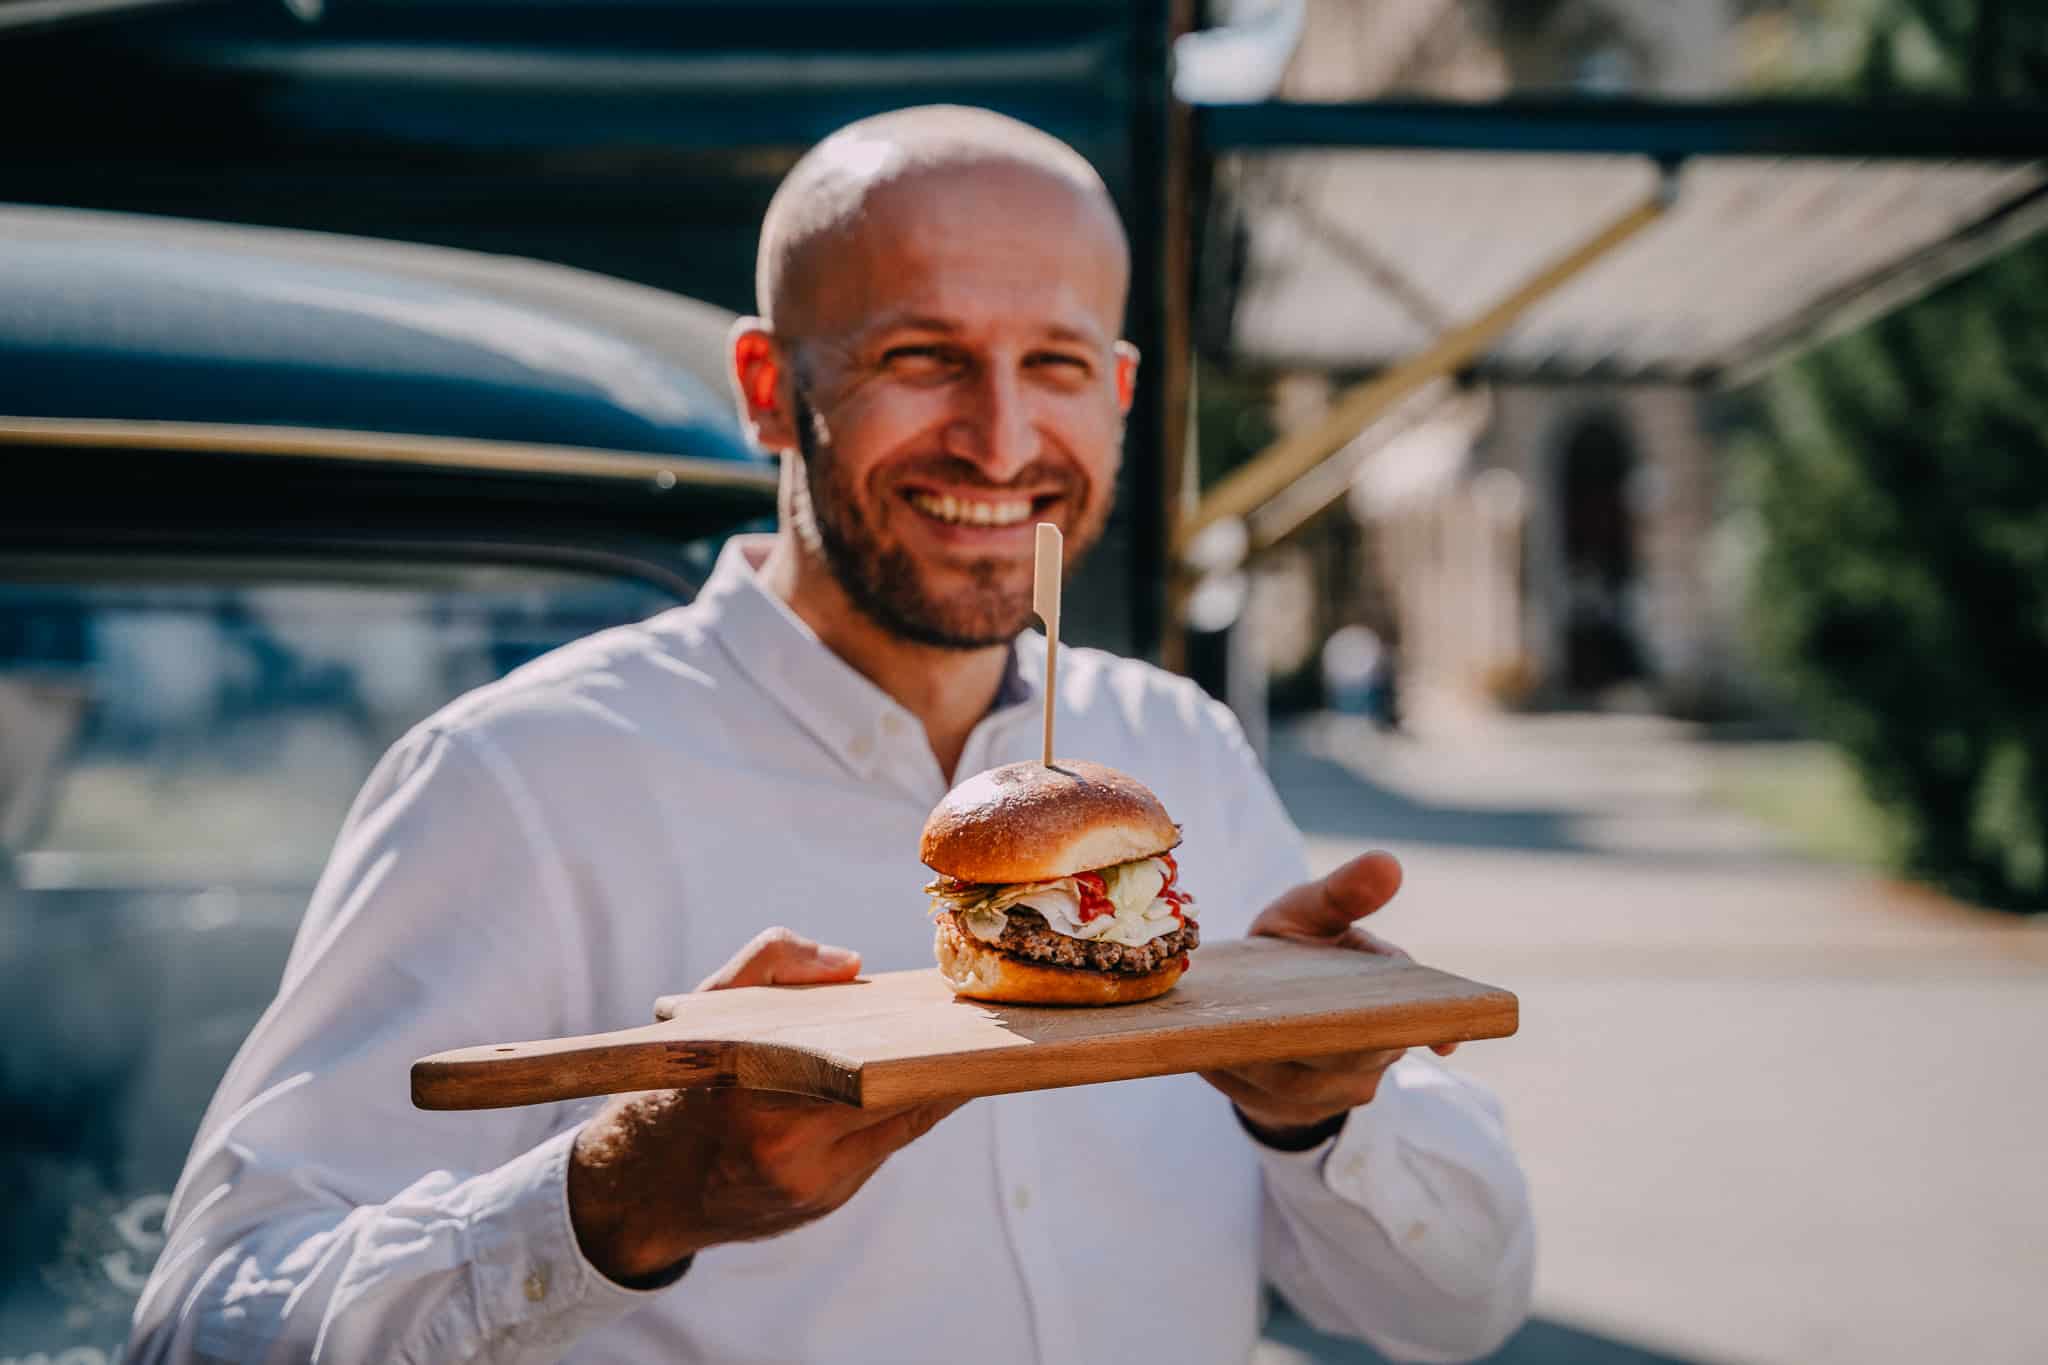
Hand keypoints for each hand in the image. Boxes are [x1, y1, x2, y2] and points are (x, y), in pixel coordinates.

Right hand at [568, 928, 963, 1282]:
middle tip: (974, 1022)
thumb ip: (771, 963)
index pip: (875, 1070)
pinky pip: (880, 1148)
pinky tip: (915, 1079)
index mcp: (765, 1105)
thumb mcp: (707, 1009)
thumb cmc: (676, 1083)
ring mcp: (816, 1190)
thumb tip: (852, 963)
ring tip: (956, 1043)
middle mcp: (796, 1157)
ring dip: (928, 1085)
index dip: (926, 1042)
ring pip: (899, 1127)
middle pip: (901, 1101)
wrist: (638, 1186)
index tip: (956, 1009)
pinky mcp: (824, 1205)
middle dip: (938, 1060)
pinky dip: (898, 1111)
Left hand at [1199, 852, 1455, 1144]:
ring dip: (1265, 1057)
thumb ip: (1344, 892)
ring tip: (1233, 1025)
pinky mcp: (1283, 1111)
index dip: (1414, 1029)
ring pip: (1298, 1084)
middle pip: (1347, 1059)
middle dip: (1312, 1036)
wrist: (1253, 998)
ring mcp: (1329, 1093)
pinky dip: (1234, 1072)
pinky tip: (1212, 1050)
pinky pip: (1257, 1098)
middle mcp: (1370, 1059)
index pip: (1405, 1023)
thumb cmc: (1294, 948)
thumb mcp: (1313, 913)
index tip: (1417, 1033)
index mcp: (1390, 1006)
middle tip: (1272, 1009)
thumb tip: (1389, 863)